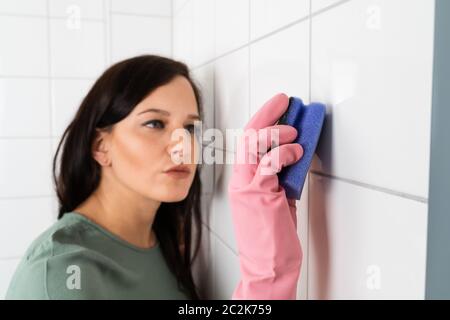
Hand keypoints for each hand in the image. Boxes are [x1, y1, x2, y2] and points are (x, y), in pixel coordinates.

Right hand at [229, 93, 303, 299]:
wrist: (267, 267)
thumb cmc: (271, 237)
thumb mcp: (276, 199)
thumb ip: (280, 177)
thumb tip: (295, 154)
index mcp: (243, 180)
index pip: (247, 141)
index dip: (262, 118)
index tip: (278, 104)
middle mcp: (241, 181)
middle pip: (248, 136)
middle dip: (266, 114)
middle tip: (284, 101)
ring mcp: (247, 187)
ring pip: (254, 145)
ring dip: (276, 131)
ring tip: (293, 130)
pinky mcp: (259, 195)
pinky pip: (269, 164)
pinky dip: (285, 152)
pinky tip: (297, 151)